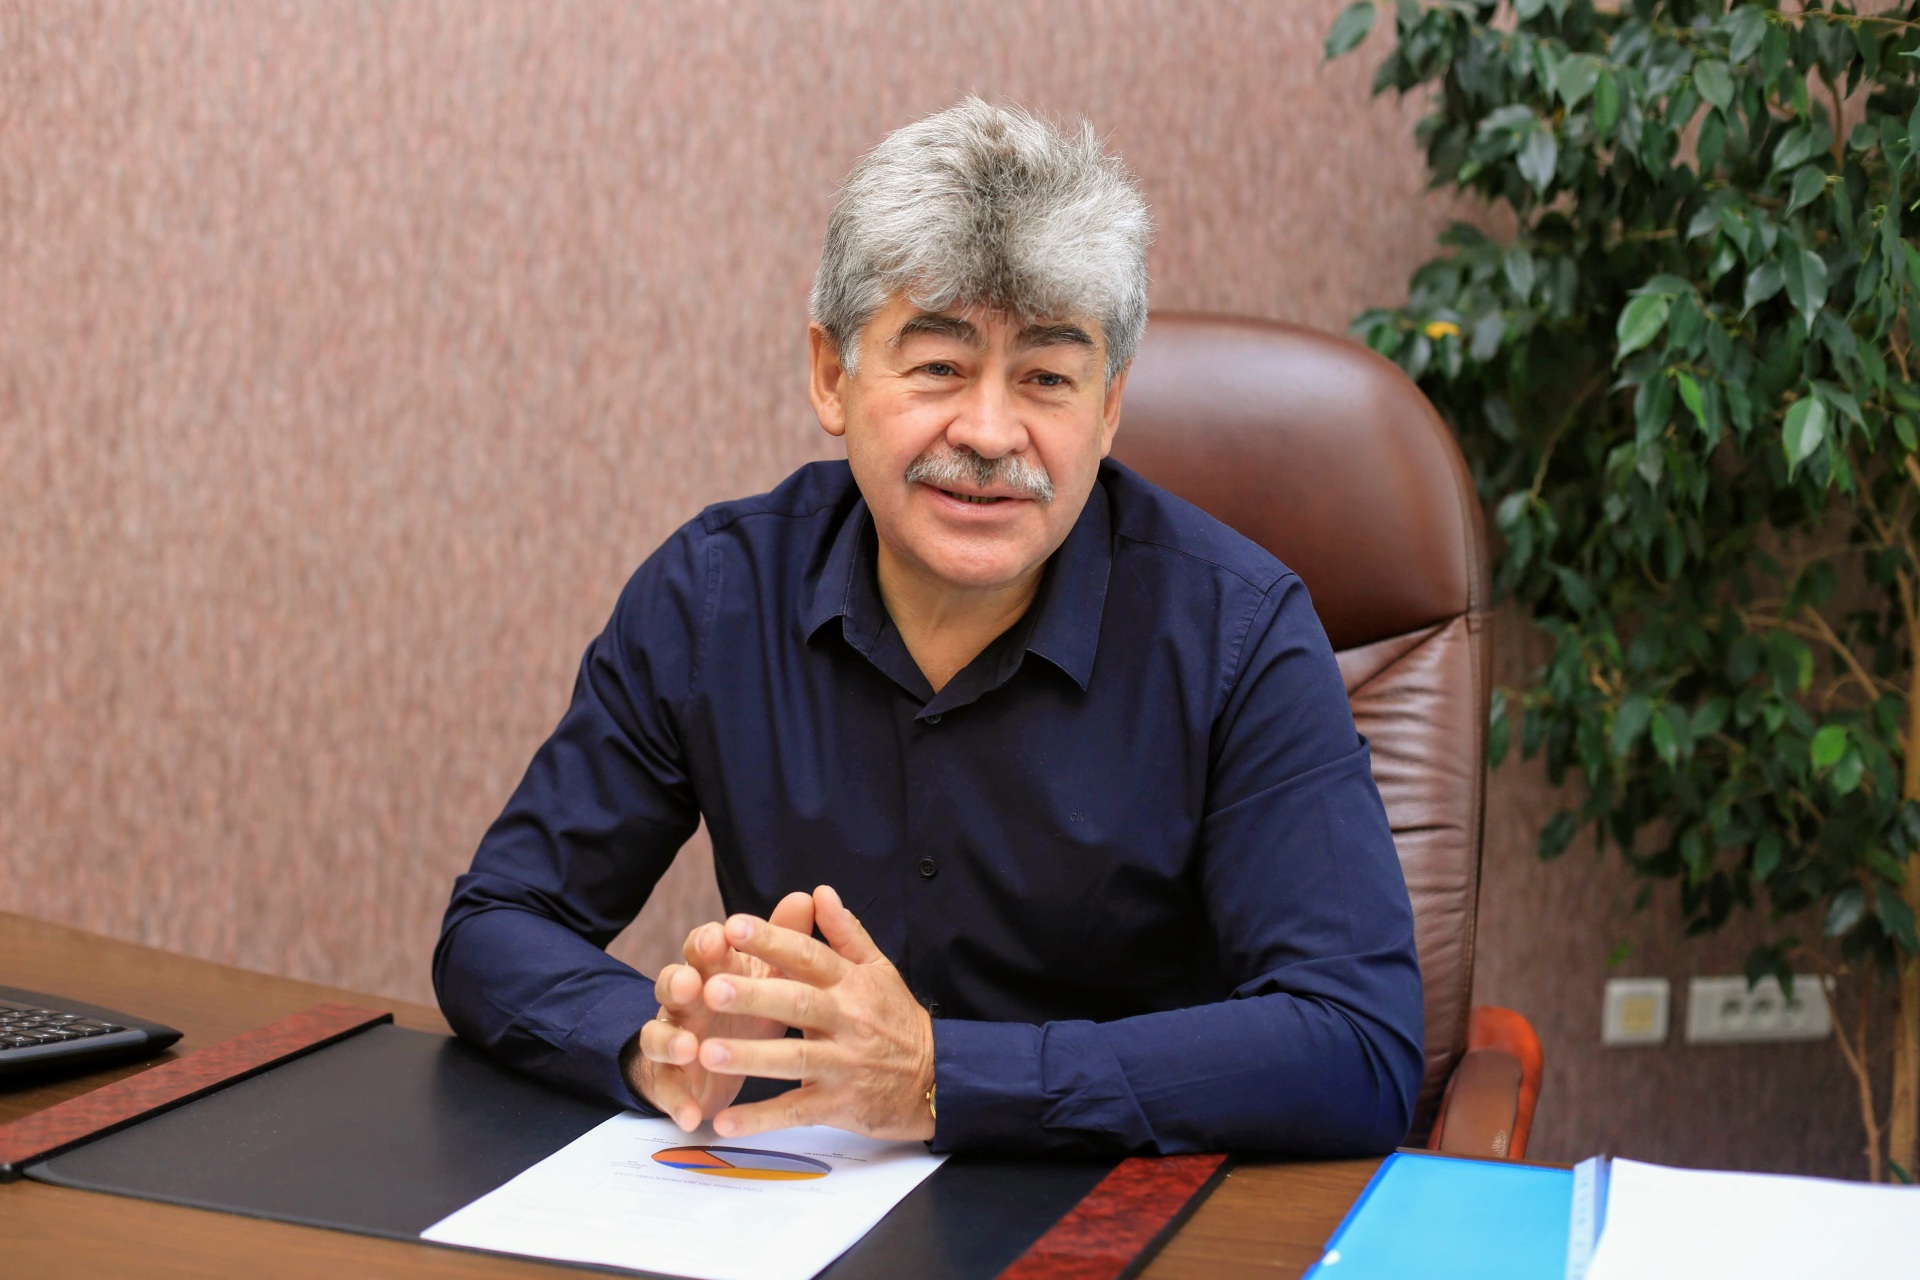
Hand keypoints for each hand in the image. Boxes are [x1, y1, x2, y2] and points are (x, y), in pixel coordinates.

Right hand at [628, 890, 814, 1130]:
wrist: (717, 1058)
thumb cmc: (747, 1005)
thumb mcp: (768, 974)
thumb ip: (783, 939)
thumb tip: (806, 896)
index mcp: (710, 971)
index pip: (701, 949)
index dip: (705, 942)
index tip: (719, 937)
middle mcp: (685, 1001)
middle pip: (671, 984)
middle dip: (679, 982)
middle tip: (692, 984)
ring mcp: (673, 1040)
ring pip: (658, 1034)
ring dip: (671, 1039)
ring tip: (690, 1047)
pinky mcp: (671, 1080)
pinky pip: (667, 1089)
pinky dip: (677, 1101)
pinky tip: (692, 1115)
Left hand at [697, 884, 934, 1141]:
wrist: (936, 1081)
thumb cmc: (896, 1019)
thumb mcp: (879, 970)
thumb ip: (846, 933)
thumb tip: (819, 891)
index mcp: (850, 984)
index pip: (809, 956)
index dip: (772, 941)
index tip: (733, 926)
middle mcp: (847, 1021)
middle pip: (797, 1004)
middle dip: (754, 996)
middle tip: (710, 988)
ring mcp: (843, 1065)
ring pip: (794, 1059)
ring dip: (750, 1056)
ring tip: (706, 1052)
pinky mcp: (839, 1105)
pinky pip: (795, 1112)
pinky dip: (760, 1119)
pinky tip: (724, 1122)